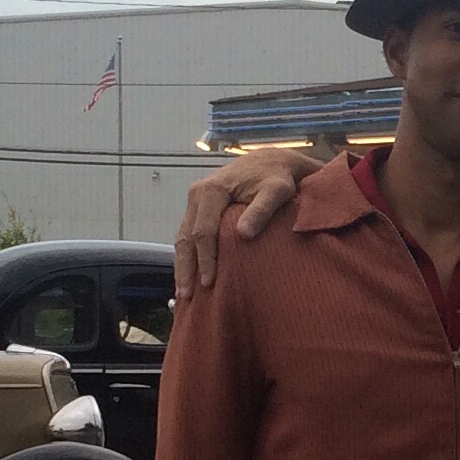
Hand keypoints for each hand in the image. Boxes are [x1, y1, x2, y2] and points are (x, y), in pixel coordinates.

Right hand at [173, 149, 319, 298]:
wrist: (270, 163)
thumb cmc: (276, 179)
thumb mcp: (276, 191)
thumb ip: (261, 210)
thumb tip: (244, 234)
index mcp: (211, 190)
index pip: (203, 231)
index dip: (205, 259)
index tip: (210, 283)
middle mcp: (197, 194)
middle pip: (186, 237)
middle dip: (186, 268)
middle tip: (187, 296)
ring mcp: (195, 202)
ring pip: (182, 238)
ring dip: (182, 266)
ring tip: (183, 294)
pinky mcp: (198, 209)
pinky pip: (187, 235)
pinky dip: (187, 257)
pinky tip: (189, 277)